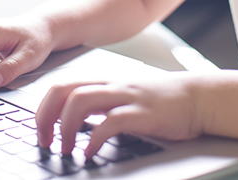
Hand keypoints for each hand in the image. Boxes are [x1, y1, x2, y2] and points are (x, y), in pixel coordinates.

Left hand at [35, 73, 202, 157]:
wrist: (197, 97)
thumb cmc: (160, 102)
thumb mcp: (124, 99)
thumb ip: (101, 107)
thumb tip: (75, 125)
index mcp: (104, 83)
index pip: (61, 86)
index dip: (43, 108)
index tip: (40, 132)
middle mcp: (110, 86)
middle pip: (63, 89)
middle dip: (45, 116)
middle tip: (45, 141)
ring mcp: (125, 97)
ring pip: (80, 100)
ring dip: (65, 127)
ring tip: (65, 150)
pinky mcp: (141, 113)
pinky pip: (110, 122)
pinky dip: (94, 140)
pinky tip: (90, 154)